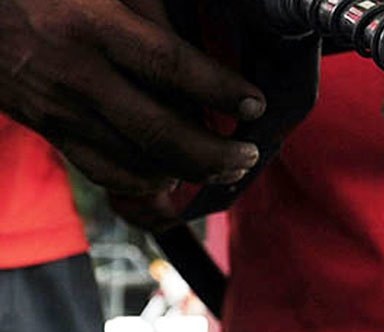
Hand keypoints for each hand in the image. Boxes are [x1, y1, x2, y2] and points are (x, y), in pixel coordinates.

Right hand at [0, 0, 266, 193]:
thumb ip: (155, 18)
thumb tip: (207, 62)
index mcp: (94, 25)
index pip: (169, 65)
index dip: (219, 89)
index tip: (255, 105)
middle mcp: (78, 73)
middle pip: (158, 131)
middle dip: (215, 153)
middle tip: (249, 155)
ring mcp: (60, 109)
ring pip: (135, 161)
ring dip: (189, 173)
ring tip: (226, 168)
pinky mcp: (49, 131)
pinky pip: (103, 171)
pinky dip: (146, 181)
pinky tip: (173, 175)